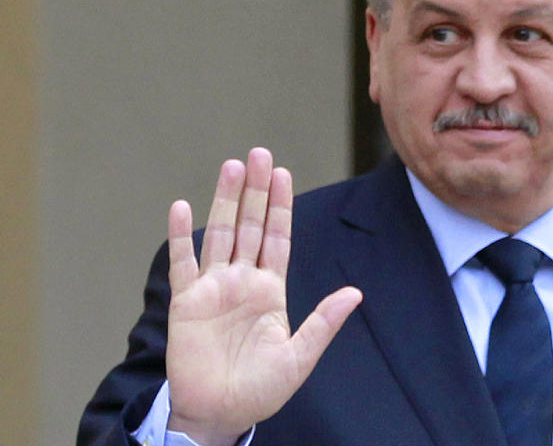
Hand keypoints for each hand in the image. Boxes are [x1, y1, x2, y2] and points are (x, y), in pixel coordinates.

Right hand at [165, 147, 361, 445]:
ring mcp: (213, 288)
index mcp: (270, 289)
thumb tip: (356, 293)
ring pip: (221, 234)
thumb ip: (323, 322)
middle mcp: (242, 281)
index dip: (281, 205)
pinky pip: (183, 263)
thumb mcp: (299, 356)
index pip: (278, 237)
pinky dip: (180, 236)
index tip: (284, 174)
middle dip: (256, 190)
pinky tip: (181, 206)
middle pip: (250, 226)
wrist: (219, 415)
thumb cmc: (260, 390)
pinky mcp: (186, 303)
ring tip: (232, 167)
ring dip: (226, 201)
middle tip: (260, 153)